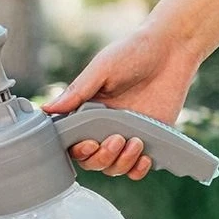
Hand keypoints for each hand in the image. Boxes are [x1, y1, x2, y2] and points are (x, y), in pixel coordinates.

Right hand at [42, 26, 200, 179]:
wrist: (172, 48)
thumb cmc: (133, 52)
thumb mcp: (101, 69)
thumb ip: (76, 92)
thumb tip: (46, 109)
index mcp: (87, 115)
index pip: (73, 145)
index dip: (79, 151)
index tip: (90, 143)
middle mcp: (104, 129)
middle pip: (91, 162)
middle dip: (102, 157)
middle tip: (116, 139)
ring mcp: (126, 137)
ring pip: (113, 168)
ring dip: (121, 163)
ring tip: (136, 142)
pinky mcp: (149, 141)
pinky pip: (136, 170)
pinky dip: (137, 170)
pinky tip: (145, 157)